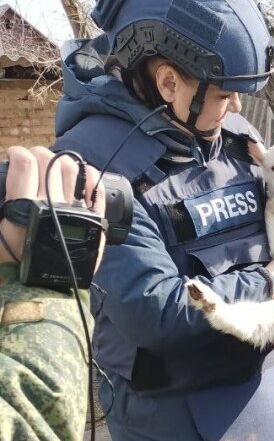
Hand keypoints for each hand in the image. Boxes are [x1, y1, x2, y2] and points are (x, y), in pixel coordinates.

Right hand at [0, 146, 105, 267]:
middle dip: (37, 155)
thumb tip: (4, 179)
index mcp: (24, 207)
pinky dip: (90, 175)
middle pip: (48, 162)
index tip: (15, 157)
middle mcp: (52, 205)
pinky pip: (97, 189)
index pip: (24, 164)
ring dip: (60, 160)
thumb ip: (1, 207)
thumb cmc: (17, 260)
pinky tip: (82, 173)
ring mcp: (75, 210)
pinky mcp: (93, 220)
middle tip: (33, 161)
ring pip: (71, 169)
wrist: (46, 286)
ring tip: (53, 166)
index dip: (18, 154)